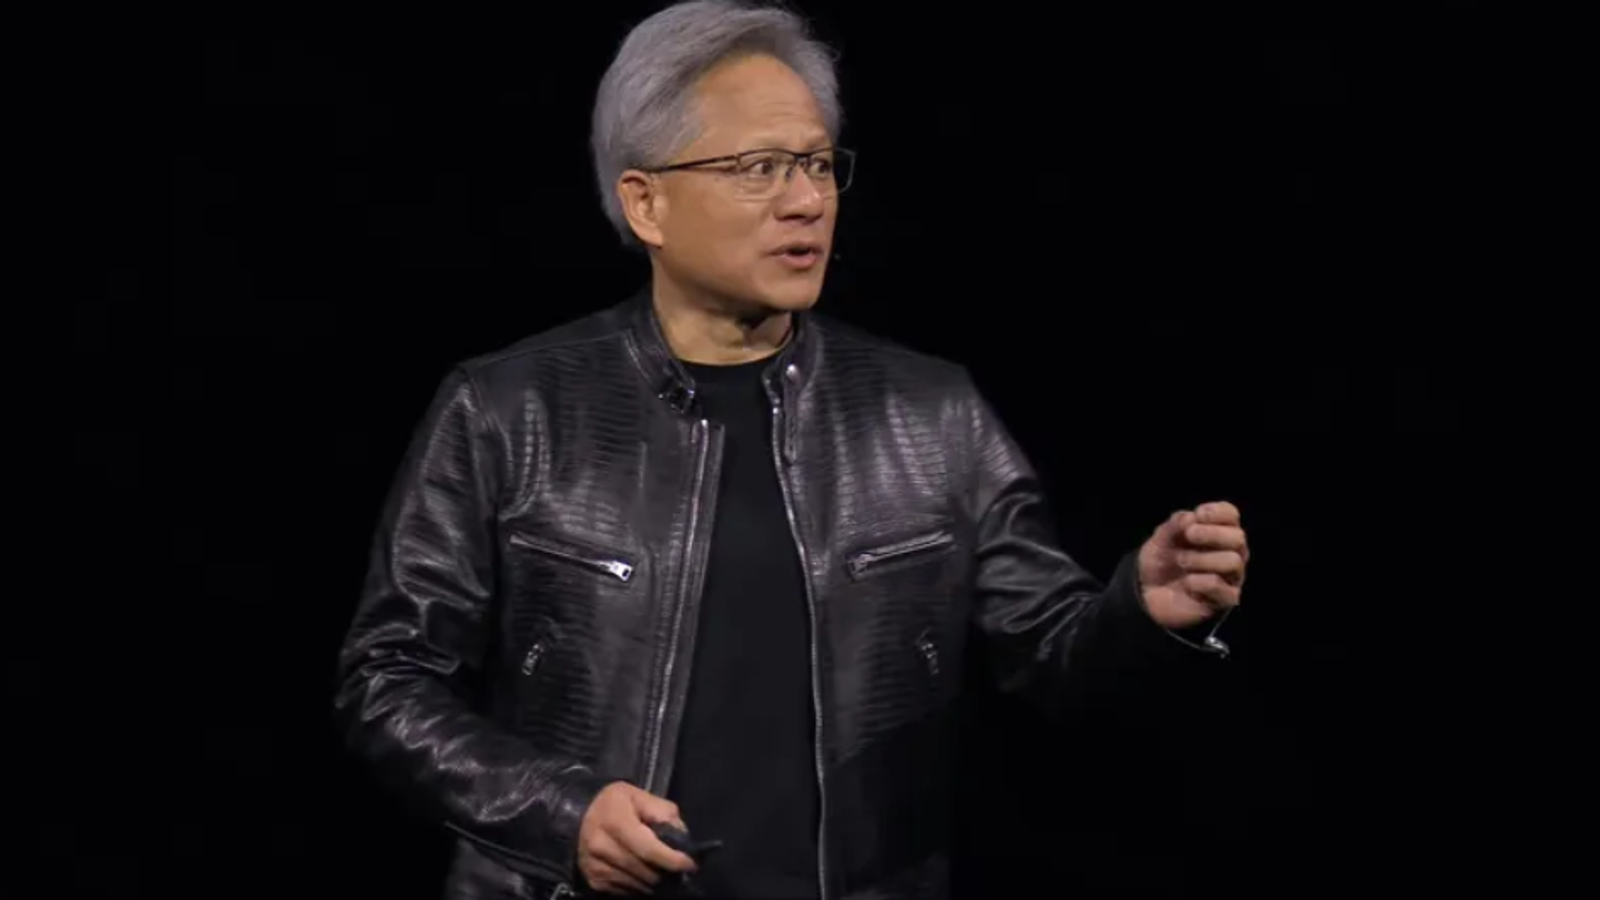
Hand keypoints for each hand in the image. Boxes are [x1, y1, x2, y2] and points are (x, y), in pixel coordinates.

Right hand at [577, 782, 697, 894]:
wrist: (580, 815)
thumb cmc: (615, 804)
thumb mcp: (639, 796)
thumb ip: (663, 812)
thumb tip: (681, 837)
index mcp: (614, 821)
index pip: (648, 849)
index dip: (672, 860)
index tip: (690, 864)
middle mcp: (600, 845)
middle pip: (645, 870)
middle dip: (666, 871)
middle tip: (677, 867)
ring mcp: (595, 865)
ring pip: (637, 884)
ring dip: (653, 880)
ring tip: (660, 869)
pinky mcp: (593, 880)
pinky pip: (625, 890)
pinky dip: (639, 885)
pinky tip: (642, 872)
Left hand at [1138, 501, 1248, 629]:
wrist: (1148, 594)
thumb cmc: (1161, 562)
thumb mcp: (1160, 539)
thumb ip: (1174, 526)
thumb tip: (1191, 517)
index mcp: (1218, 533)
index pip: (1232, 516)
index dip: (1219, 512)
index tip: (1199, 513)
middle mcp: (1231, 553)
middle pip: (1238, 538)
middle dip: (1212, 534)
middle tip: (1189, 535)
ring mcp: (1230, 578)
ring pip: (1233, 561)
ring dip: (1202, 559)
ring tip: (1181, 561)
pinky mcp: (1225, 600)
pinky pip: (1220, 586)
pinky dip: (1199, 581)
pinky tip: (1187, 583)